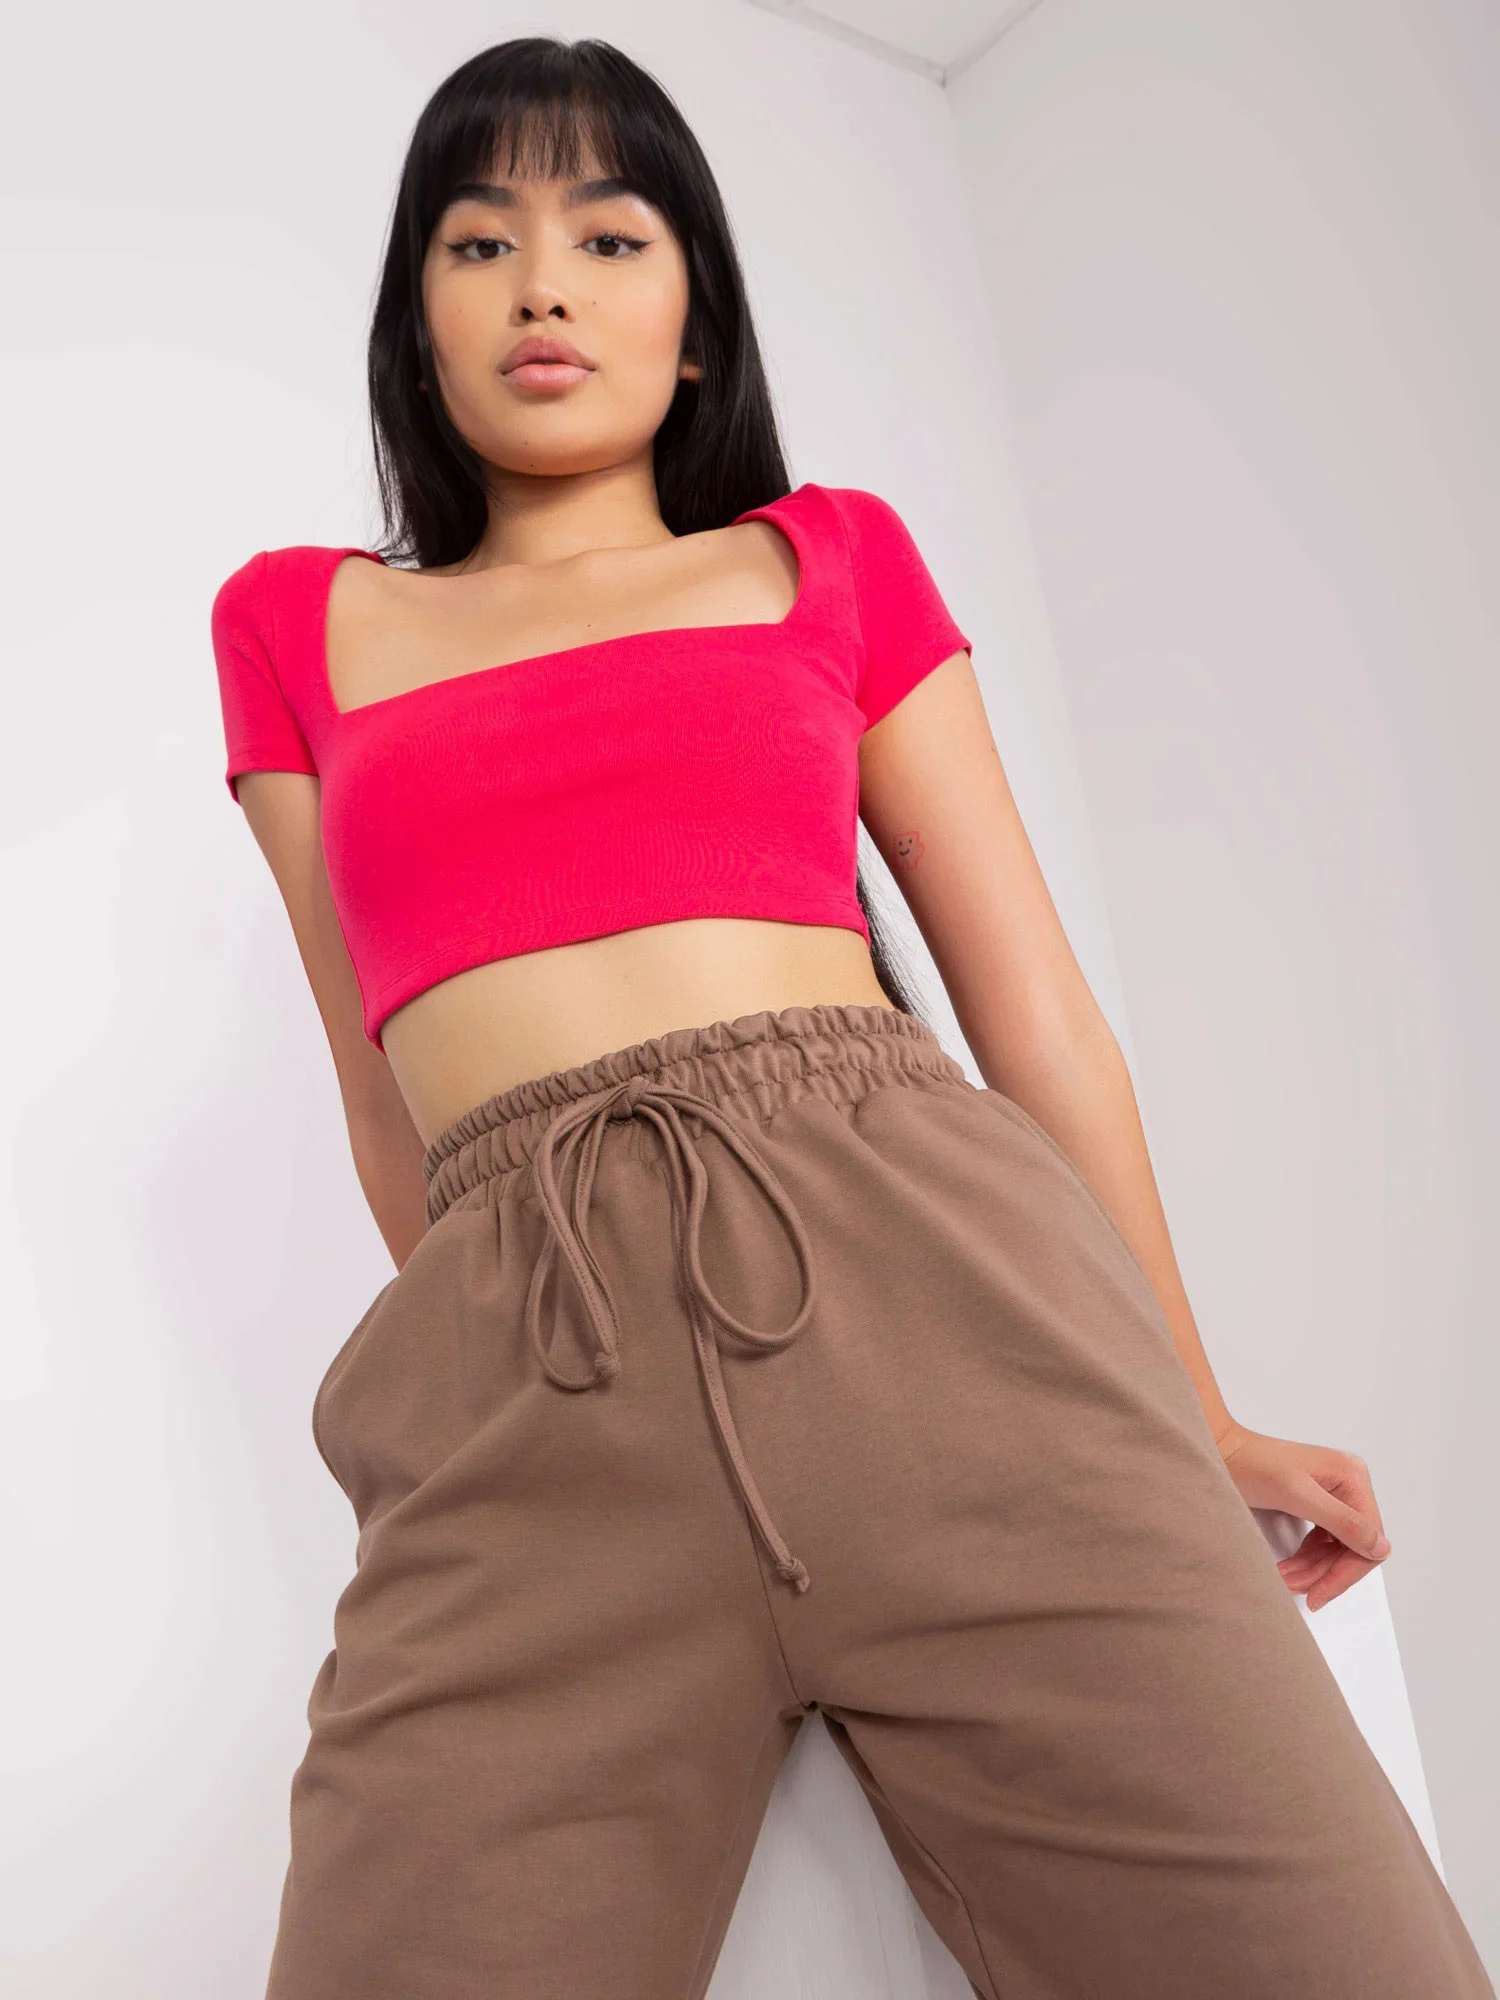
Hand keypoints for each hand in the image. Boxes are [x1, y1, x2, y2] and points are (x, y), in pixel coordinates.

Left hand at [1214, 1421, 1391, 1611]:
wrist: (1220, 1450)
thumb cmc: (1251, 1465)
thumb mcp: (1296, 1495)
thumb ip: (1341, 1522)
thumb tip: (1380, 1547)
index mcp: (1353, 1477)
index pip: (1368, 1540)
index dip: (1345, 1572)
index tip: (1318, 1594)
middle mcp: (1350, 1484)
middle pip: (1353, 1547)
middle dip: (1324, 1572)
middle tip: (1294, 1587)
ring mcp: (1335, 1494)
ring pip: (1337, 1548)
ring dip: (1313, 1569)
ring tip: (1285, 1579)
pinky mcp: (1317, 1502)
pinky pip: (1323, 1541)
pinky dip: (1307, 1558)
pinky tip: (1289, 1567)